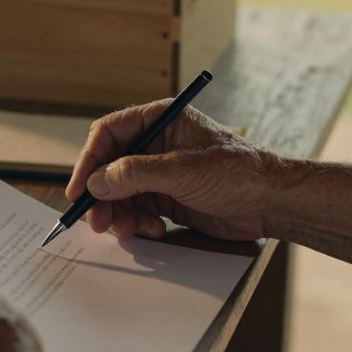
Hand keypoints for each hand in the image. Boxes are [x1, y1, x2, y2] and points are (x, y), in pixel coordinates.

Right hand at [65, 101, 297, 241]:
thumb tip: (96, 182)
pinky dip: (138, 223)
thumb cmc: (237, 172)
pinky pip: (138, 209)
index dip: (89, 160)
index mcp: (160, 120)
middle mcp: (156, 143)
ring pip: (121, 192)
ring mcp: (161, 172)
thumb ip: (135, 174)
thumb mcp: (182, 170)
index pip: (109, 133)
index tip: (79, 189)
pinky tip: (153, 231)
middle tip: (98, 223)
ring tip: (129, 231)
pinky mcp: (168, 197)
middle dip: (102, 196)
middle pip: (110, 167)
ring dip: (119, 214)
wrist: (271, 203)